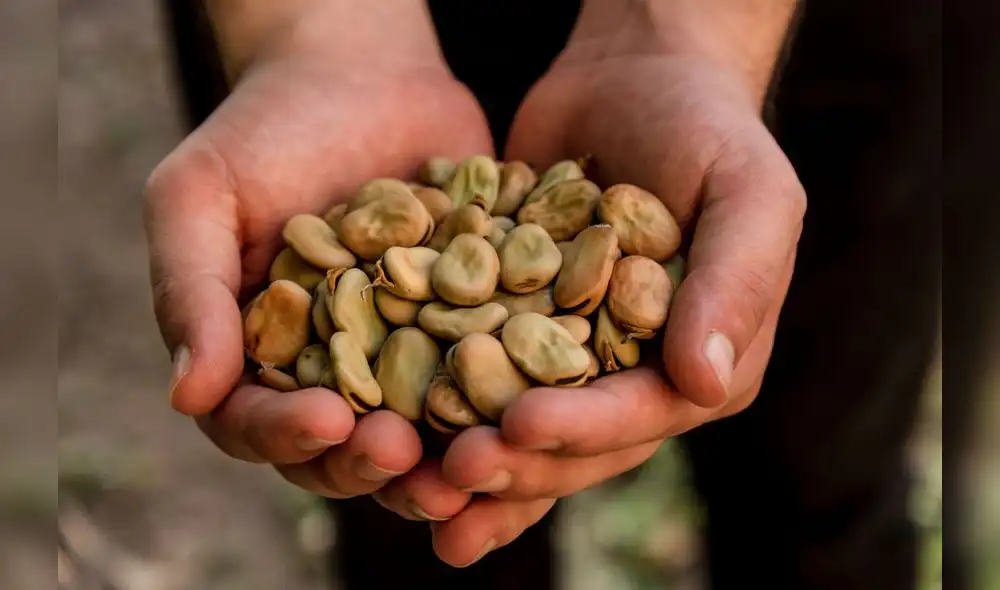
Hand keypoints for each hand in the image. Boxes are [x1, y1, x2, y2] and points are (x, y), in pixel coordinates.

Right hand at [144, 4, 492, 499]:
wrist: (360, 74)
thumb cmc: (264, 130)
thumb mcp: (201, 197)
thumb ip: (191, 292)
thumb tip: (188, 396)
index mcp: (260, 360)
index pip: (260, 423)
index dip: (288, 433)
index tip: (328, 420)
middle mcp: (337, 373)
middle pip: (347, 450)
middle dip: (373, 464)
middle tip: (403, 454)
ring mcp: (412, 356)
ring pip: (425, 434)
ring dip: (448, 461)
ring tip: (474, 466)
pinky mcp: (476, 327)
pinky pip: (495, 376)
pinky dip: (514, 400)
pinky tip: (542, 406)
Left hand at [374, 36, 804, 567]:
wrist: (637, 77)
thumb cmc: (708, 127)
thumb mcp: (748, 192)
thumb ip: (736, 283)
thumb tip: (705, 384)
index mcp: (701, 365)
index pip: (642, 415)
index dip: (583, 430)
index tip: (517, 426)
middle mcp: (635, 376)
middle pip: (573, 441)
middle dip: (513, 461)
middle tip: (446, 472)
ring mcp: (570, 354)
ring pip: (517, 425)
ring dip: (468, 460)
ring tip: (409, 484)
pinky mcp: (513, 323)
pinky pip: (473, 369)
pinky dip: (435, 400)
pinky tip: (386, 425)